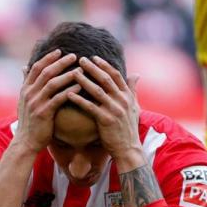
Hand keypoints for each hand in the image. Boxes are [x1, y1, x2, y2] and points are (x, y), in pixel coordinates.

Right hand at [14, 50, 81, 153]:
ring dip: (67, 75)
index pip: (36, 68)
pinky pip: (58, 98)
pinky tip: (79, 87)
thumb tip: (24, 67)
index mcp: (25, 89)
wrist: (25, 142)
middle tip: (74, 56)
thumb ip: (26, 84)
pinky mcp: (43, 113)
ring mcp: (36, 103)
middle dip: (60, 62)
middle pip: (46, 72)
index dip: (48, 58)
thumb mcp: (24, 101)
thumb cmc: (29, 122)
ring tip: (80, 69)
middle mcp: (29, 93)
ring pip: (52, 83)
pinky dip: (69, 91)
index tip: (59, 51)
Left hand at [68, 56, 145, 170]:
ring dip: (84, 81)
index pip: (116, 75)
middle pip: (106, 79)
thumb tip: (136, 74)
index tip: (93, 57)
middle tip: (80, 59)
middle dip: (93, 68)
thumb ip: (133, 89)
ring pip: (97, 91)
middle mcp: (122, 100)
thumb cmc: (128, 128)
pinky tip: (69, 95)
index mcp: (127, 96)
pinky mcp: (106, 120)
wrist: (128, 149)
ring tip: (73, 73)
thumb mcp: (134, 106)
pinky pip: (90, 107)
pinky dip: (79, 100)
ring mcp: (114, 110)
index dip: (104, 65)